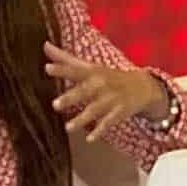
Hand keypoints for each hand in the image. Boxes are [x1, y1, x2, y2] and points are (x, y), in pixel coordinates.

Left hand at [44, 42, 167, 141]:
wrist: (141, 86)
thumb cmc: (108, 76)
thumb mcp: (89, 66)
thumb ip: (66, 59)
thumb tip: (45, 46)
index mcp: (91, 72)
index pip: (74, 70)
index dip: (61, 69)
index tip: (47, 68)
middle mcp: (100, 85)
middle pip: (84, 92)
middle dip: (70, 98)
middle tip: (55, 105)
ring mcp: (110, 100)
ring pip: (94, 111)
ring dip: (81, 119)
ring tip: (68, 128)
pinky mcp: (118, 113)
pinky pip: (108, 123)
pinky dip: (99, 131)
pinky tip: (90, 139)